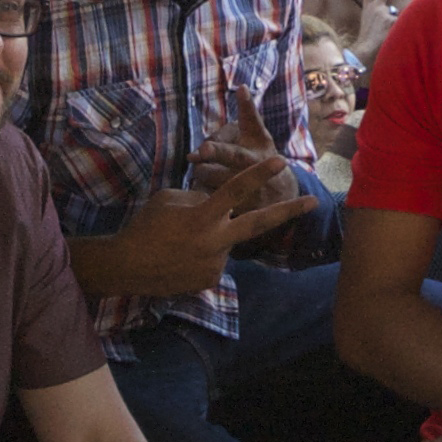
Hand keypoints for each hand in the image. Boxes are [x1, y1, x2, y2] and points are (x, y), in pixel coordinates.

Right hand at [102, 157, 311, 295]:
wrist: (127, 266)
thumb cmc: (145, 227)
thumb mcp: (169, 200)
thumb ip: (199, 198)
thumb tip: (217, 201)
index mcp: (202, 217)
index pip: (235, 190)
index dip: (258, 174)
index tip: (280, 161)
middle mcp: (215, 241)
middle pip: (259, 223)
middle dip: (288, 211)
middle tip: (313, 202)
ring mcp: (216, 264)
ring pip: (228, 240)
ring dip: (215, 236)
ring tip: (183, 242)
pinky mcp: (211, 280)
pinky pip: (217, 258)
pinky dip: (205, 253)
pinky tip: (182, 257)